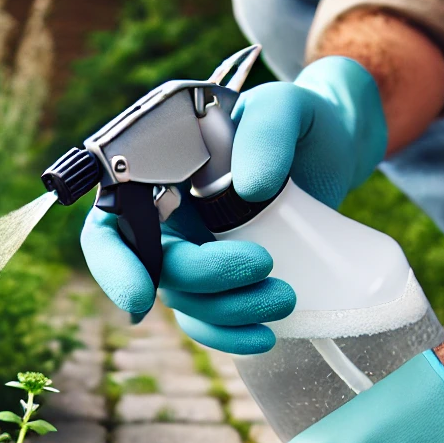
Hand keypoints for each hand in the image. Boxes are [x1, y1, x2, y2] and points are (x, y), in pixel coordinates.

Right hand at [80, 57, 385, 353]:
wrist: (334, 146)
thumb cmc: (295, 120)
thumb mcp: (283, 108)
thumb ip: (265, 132)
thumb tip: (250, 188)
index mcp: (155, 172)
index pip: (109, 225)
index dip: (114, 264)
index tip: (141, 296)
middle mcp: (164, 217)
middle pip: (154, 270)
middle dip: (201, 280)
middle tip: (261, 264)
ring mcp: (194, 251)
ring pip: (186, 301)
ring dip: (228, 311)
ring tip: (284, 296)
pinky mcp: (225, 279)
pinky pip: (212, 319)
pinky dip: (232, 334)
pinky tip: (266, 334)